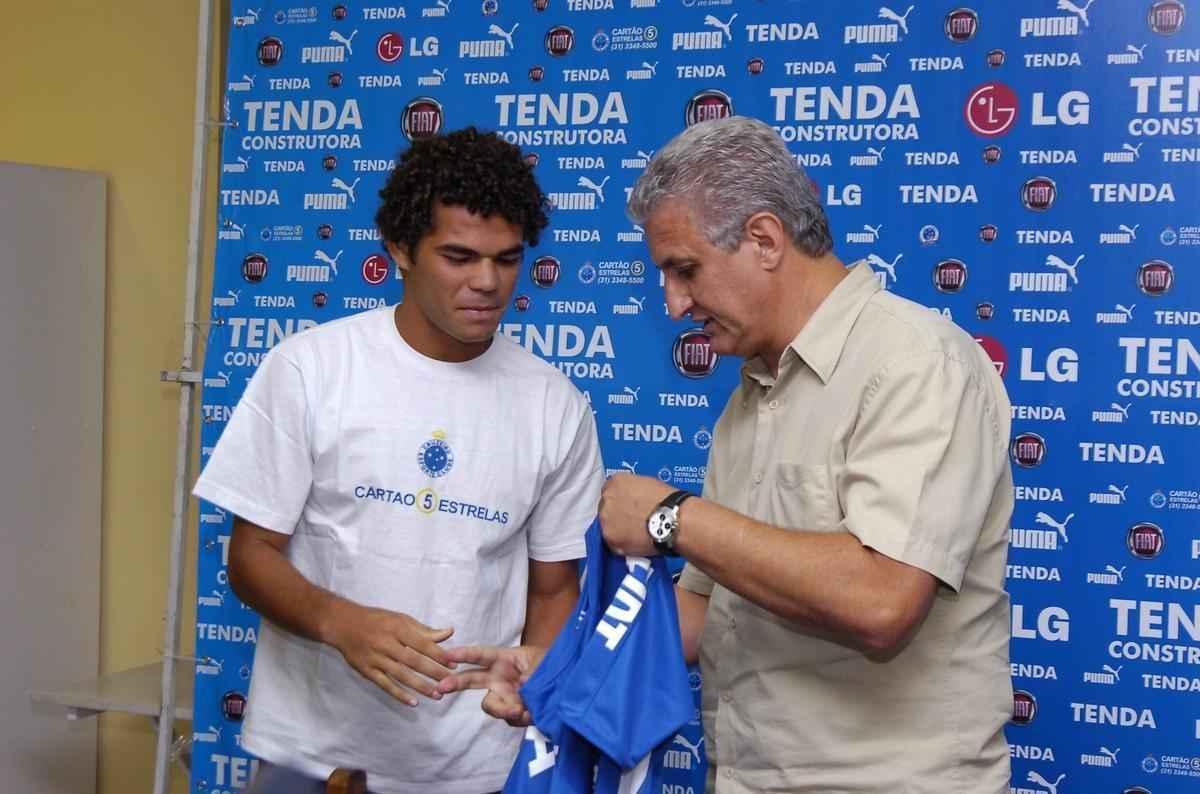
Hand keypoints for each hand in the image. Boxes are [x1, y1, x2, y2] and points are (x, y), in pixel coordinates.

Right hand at [324, 601, 455, 705]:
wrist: (343, 624)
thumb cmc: (377, 620)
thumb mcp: (400, 619)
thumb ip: (424, 630)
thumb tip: (449, 632)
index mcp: (397, 628)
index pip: (422, 643)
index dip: (439, 654)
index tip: (454, 664)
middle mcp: (387, 643)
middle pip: (414, 661)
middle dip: (433, 672)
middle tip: (450, 682)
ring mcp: (376, 658)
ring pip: (401, 675)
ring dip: (420, 686)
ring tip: (437, 695)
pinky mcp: (367, 671)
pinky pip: (385, 684)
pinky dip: (399, 694)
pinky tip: (413, 702)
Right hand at [436, 645, 545, 725]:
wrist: (568, 688)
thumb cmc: (554, 666)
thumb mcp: (542, 664)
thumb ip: (527, 679)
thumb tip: (517, 699)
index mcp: (506, 659)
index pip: (481, 655)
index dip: (464, 654)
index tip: (447, 655)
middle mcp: (500, 678)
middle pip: (472, 679)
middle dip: (455, 682)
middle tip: (441, 687)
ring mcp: (505, 696)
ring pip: (491, 705)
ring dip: (502, 709)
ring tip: (520, 710)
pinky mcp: (513, 712)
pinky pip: (508, 718)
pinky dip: (520, 718)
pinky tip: (532, 713)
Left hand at [599, 472, 674, 556]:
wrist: (673, 520)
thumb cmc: (668, 502)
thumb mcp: (647, 484)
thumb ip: (632, 490)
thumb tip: (631, 498)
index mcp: (615, 483)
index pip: (609, 490)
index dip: (619, 500)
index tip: (626, 506)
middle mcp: (606, 500)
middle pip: (605, 508)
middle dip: (617, 514)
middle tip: (632, 520)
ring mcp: (606, 521)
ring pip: (607, 526)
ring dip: (618, 529)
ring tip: (636, 532)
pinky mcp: (610, 539)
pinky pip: (612, 542)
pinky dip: (622, 543)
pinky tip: (636, 541)